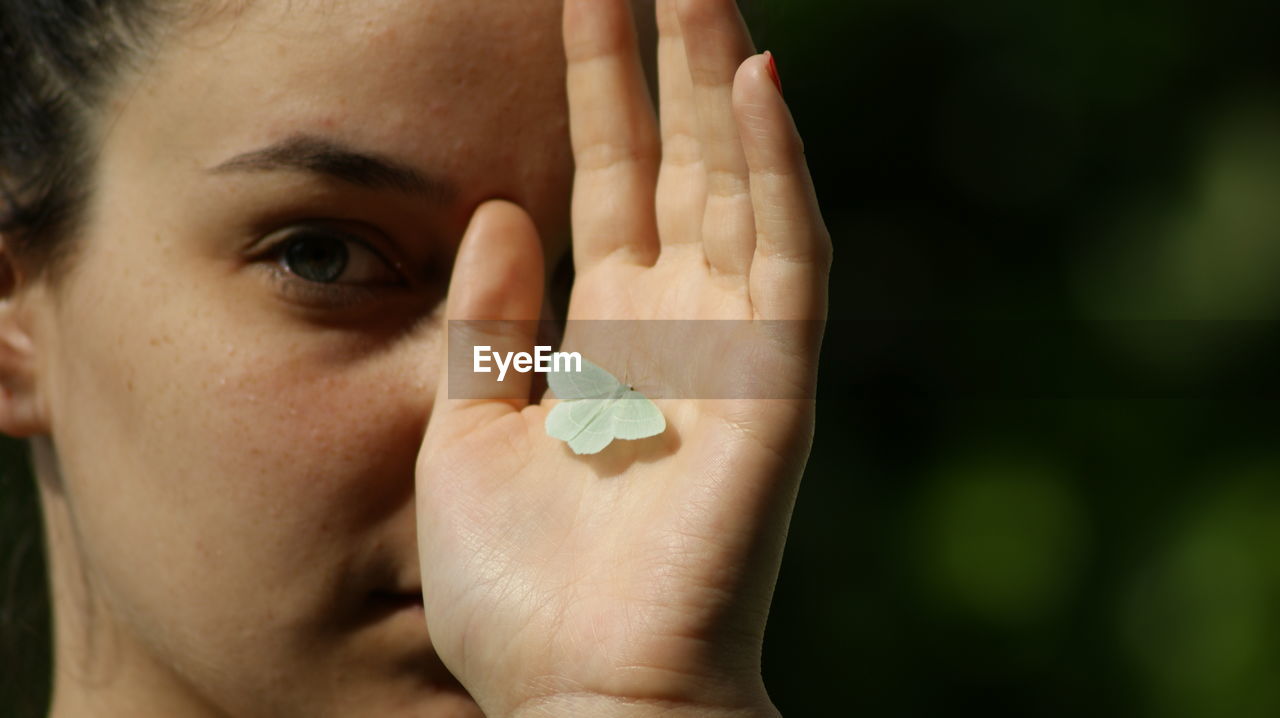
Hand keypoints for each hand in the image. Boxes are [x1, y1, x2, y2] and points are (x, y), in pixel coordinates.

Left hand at [415, 0, 829, 714]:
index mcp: (610, 339)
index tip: (579, 2)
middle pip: (678, 166)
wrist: (579, 700)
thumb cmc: (521, 591)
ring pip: (738, 188)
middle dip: (661, 63)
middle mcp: (680, 329)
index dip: (596, 92)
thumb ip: (490, 325)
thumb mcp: (467, 434)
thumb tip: (502, 212)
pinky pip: (785, 261)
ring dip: (721, 85)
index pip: (610, 182)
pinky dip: (776, 174)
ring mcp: (735, 353)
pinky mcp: (774, 388)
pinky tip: (755, 83)